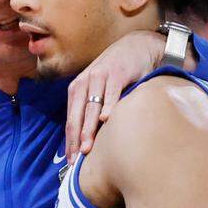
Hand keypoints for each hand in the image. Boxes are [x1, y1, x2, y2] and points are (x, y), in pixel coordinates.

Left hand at [65, 30, 165, 163]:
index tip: (70, 161)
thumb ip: (92, 109)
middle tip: (76, 159)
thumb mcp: (99, 89)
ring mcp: (101, 77)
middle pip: (77, 115)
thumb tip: (88, 139)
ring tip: (87, 147)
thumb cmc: (117, 73)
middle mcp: (85, 82)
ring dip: (88, 129)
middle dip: (76, 139)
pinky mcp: (118, 73)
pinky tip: (107, 120)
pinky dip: (109, 106)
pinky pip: (112, 93)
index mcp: (77, 89)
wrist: (138, 46)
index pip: (70, 120)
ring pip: (92, 107)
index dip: (69, 141)